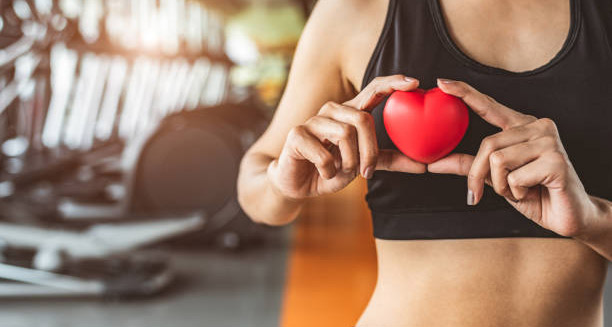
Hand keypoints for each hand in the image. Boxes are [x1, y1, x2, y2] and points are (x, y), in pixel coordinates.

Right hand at [268, 75, 426, 199]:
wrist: (297, 185)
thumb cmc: (330, 170)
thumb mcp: (362, 165)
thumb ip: (389, 160)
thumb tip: (424, 166)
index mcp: (350, 113)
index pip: (373, 89)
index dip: (393, 83)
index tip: (414, 83)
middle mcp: (332, 110)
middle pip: (363, 119)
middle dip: (370, 151)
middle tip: (367, 172)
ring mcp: (313, 120)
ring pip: (345, 134)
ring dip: (349, 162)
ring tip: (342, 172)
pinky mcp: (297, 134)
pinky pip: (324, 154)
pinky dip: (329, 170)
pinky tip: (323, 172)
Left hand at [428, 79, 597, 236]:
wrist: (568, 216)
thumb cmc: (533, 194)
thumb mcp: (495, 179)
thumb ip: (468, 166)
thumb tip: (432, 164)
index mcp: (522, 126)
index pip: (489, 106)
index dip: (465, 93)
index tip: (441, 82)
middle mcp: (537, 127)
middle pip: (488, 144)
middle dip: (479, 174)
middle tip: (480, 194)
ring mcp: (549, 141)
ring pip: (498, 161)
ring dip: (501, 185)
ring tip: (520, 190)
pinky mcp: (556, 160)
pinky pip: (514, 177)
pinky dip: (516, 192)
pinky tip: (534, 192)